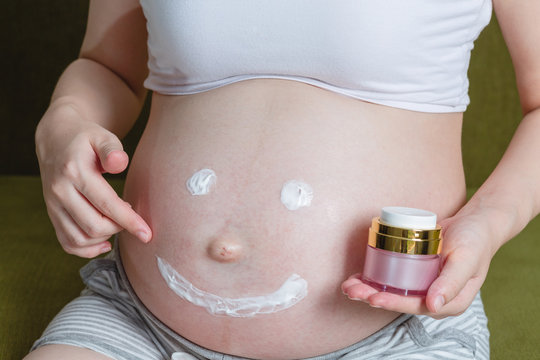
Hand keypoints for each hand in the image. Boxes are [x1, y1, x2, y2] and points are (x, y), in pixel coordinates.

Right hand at [36, 108, 151, 257]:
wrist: (55, 138)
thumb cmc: (86, 138)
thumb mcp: (102, 136)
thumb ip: (112, 149)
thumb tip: (119, 162)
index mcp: (74, 171)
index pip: (106, 204)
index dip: (129, 221)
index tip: (147, 233)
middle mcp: (59, 191)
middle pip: (93, 226)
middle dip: (119, 228)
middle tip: (132, 216)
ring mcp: (52, 204)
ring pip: (79, 238)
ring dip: (104, 239)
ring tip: (119, 225)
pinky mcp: (51, 213)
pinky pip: (66, 242)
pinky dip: (86, 250)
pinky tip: (104, 242)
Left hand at [341, 208, 496, 318]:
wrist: (476, 223)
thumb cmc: (475, 240)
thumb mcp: (466, 259)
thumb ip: (452, 282)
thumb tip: (433, 306)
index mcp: (449, 301)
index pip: (415, 306)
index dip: (393, 303)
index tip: (372, 298)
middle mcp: (433, 297)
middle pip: (399, 300)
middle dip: (372, 296)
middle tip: (351, 289)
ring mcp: (423, 285)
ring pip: (392, 291)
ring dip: (368, 289)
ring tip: (348, 284)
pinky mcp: (414, 273)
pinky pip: (392, 279)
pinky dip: (374, 278)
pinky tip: (358, 276)